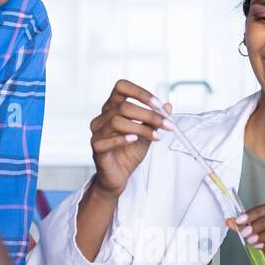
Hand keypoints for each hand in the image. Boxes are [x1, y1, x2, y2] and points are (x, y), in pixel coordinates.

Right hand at [89, 80, 172, 198]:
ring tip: (157, 136)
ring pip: (116, 121)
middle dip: (149, 114)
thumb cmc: (129, 153)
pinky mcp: (96, 148)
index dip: (140, 92)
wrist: (119, 176)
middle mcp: (102, 117)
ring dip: (141, 128)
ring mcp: (97, 132)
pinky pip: (106, 140)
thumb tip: (168, 105)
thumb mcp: (147, 135)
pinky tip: (135, 140)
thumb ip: (154, 121)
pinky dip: (122, 138)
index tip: (159, 105)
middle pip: (123, 106)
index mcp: (112, 108)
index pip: (121, 87)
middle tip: (167, 124)